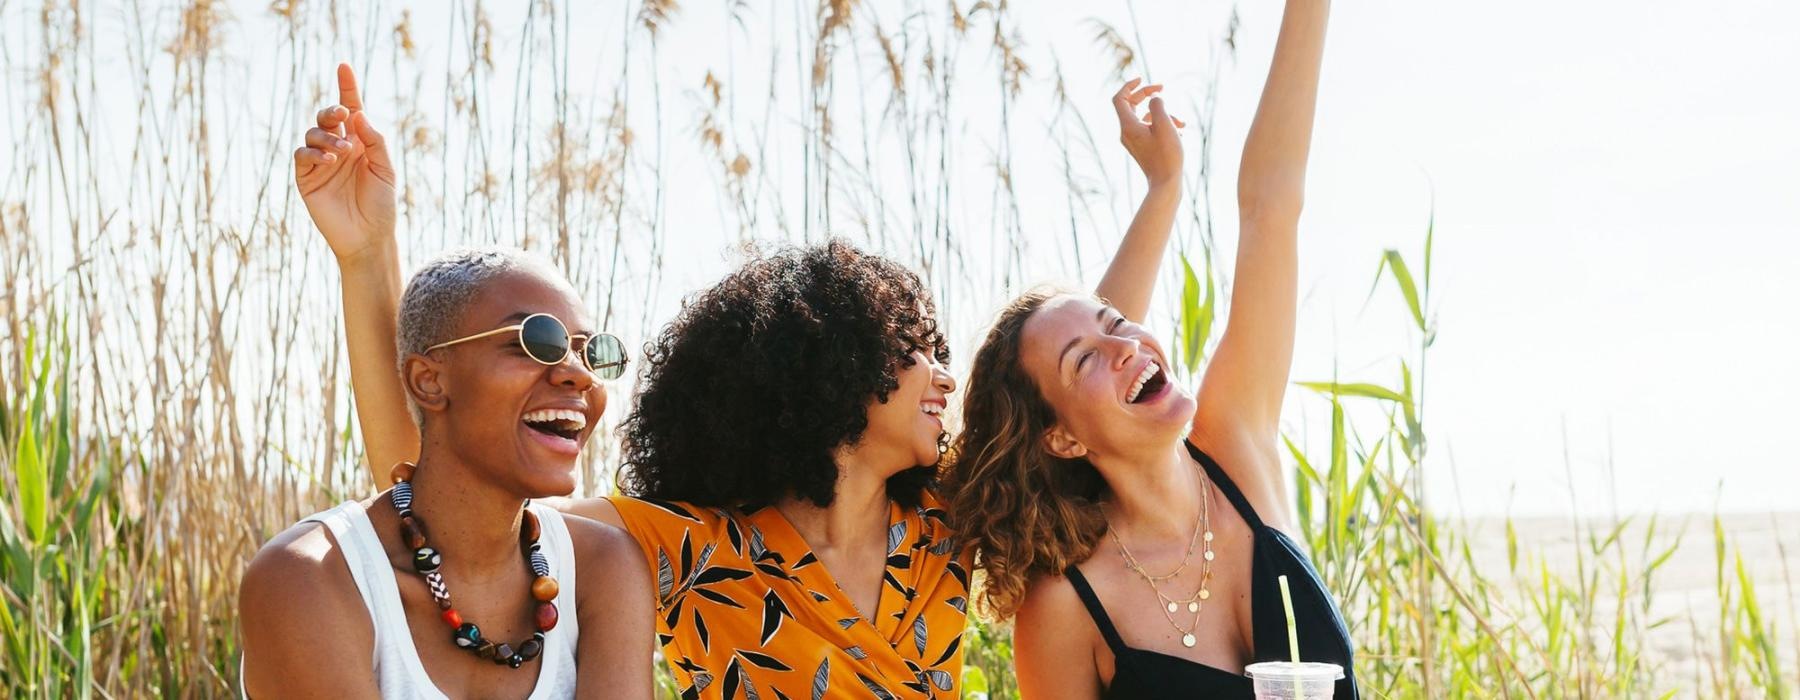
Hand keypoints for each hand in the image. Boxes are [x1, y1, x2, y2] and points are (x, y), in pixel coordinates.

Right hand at [294, 63, 396, 263]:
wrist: (368, 237)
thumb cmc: (381, 205)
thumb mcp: (386, 169)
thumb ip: (375, 141)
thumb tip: (358, 114)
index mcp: (359, 143)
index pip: (351, 110)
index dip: (347, 88)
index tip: (344, 66)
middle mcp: (338, 148)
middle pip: (327, 117)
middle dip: (332, 110)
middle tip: (342, 114)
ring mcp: (320, 162)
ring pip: (313, 133)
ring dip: (326, 136)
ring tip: (343, 152)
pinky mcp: (306, 178)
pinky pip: (302, 155)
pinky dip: (314, 152)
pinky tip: (330, 159)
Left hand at [1112, 79, 1184, 189]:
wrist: (1166, 184)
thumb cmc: (1166, 156)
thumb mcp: (1165, 125)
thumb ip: (1157, 106)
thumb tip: (1154, 100)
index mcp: (1128, 126)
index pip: (1120, 99)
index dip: (1129, 86)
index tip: (1142, 79)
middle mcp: (1127, 133)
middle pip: (1131, 105)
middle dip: (1148, 96)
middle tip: (1162, 89)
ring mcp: (1134, 142)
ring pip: (1145, 118)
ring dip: (1163, 115)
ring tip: (1181, 123)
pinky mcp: (1143, 149)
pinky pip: (1150, 130)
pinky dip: (1163, 126)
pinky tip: (1180, 132)